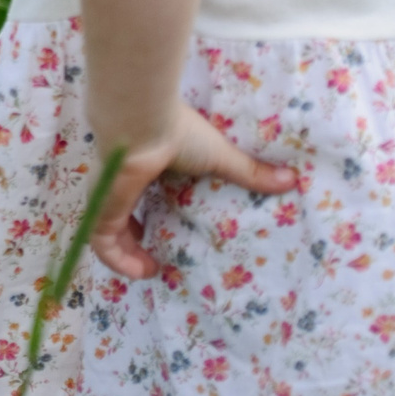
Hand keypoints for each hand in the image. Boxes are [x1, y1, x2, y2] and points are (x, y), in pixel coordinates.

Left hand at [89, 103, 298, 280]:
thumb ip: (249, 171)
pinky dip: (120, 262)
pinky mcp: (103, 209)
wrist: (143, 123)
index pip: (136, 192)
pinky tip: (143, 272)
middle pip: (119, 214)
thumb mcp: (218, 155)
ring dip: (126, 255)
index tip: (160, 225)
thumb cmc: (177, 133)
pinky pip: (103, 244)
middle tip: (154, 256)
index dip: (143, 211)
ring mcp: (108, 196)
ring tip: (151, 270)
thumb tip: (291, 180)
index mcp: (141, 164)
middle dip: (132, 237)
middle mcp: (119, 182)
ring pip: (107, 232)